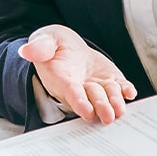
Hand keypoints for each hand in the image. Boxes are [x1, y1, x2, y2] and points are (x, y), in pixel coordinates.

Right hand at [18, 24, 136, 123]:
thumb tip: (27, 50)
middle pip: (92, 98)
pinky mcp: (110, 80)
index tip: (87, 111)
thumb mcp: (45, 40)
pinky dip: (125, 90)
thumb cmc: (54, 46)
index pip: (71, 93)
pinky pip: (119, 88)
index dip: (79, 102)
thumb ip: (39, 46)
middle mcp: (80, 87)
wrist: (68, 48)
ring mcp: (96, 86)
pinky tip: (129, 92)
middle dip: (101, 106)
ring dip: (114, 103)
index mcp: (61, 79)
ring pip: (107, 96)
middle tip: (109, 115)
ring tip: (120, 109)